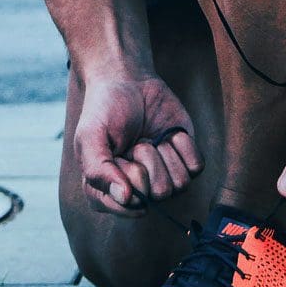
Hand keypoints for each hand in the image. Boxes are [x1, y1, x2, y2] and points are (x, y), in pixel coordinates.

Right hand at [72, 72, 202, 216]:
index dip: (128, 179)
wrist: (128, 80)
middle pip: (157, 195)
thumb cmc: (104, 109)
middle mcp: (138, 189)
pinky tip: (168, 134)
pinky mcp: (184, 161)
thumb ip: (98, 170)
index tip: (119, 156)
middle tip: (134, 141)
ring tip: (150, 137)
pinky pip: (195, 168)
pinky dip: (183, 146)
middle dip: (147, 161)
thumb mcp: (90, 136)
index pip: (128, 206)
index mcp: (108, 190)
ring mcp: (163, 176)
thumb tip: (125, 199)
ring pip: (179, 185)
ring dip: (164, 153)